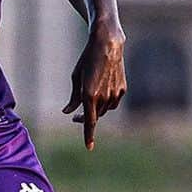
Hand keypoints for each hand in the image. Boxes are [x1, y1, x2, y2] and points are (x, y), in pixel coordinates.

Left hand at [63, 26, 125, 149]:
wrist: (107, 45)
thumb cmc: (87, 60)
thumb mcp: (76, 78)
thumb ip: (73, 98)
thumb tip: (68, 113)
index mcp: (89, 95)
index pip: (89, 122)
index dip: (89, 135)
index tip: (89, 147)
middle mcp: (103, 97)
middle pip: (94, 117)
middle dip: (86, 118)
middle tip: (77, 117)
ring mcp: (115, 94)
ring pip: (104, 110)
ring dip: (96, 109)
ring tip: (89, 98)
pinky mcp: (122, 89)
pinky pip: (113, 103)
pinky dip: (106, 102)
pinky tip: (102, 91)